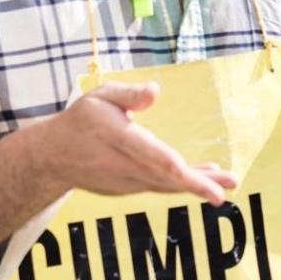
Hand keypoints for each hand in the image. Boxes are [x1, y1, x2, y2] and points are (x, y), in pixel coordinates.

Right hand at [33, 81, 237, 204]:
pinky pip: (160, 187)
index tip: (188, 172)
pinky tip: (206, 180)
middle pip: (163, 176)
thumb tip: (155, 90)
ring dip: (197, 184)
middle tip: (225, 189)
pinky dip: (182, 185)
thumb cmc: (81, 120)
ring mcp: (124, 181)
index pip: (147, 153)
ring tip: (228, 182)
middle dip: (196, 183)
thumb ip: (128, 94)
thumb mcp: (99, 97)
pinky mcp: (128, 188)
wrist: (53, 157)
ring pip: (165, 185)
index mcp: (116, 137)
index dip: (171, 165)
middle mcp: (122, 165)